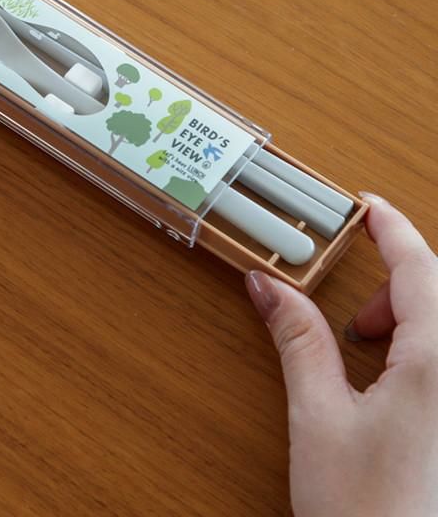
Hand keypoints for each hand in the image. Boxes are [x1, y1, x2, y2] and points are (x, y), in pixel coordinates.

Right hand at [246, 195, 437, 516]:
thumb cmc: (371, 516)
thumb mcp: (320, 417)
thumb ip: (298, 339)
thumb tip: (268, 286)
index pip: (421, 268)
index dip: (391, 228)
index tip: (366, 205)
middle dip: (398, 287)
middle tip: (356, 318)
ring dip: (412, 320)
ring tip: (371, 353)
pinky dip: (425, 348)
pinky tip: (395, 381)